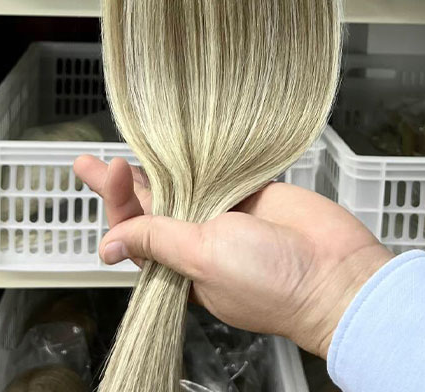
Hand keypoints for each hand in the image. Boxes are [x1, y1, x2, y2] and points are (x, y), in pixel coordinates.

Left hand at [73, 155, 392, 358]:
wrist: (335, 273)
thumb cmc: (272, 281)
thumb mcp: (203, 259)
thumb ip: (158, 241)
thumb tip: (109, 246)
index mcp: (181, 265)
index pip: (135, 229)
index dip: (117, 198)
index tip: (108, 168)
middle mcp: (199, 239)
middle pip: (150, 205)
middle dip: (120, 183)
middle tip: (89, 161)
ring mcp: (225, 215)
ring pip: (180, 185)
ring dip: (155, 167)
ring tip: (125, 149)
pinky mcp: (251, 194)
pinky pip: (217, 172)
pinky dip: (198, 157)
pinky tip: (178, 144)